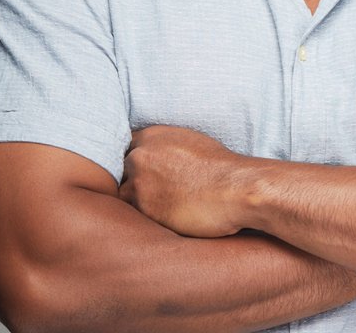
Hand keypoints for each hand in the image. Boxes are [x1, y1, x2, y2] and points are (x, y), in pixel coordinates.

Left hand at [120, 126, 247, 237]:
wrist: (236, 189)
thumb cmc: (223, 170)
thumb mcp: (192, 143)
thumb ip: (166, 149)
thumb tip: (158, 162)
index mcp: (152, 135)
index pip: (126, 148)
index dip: (132, 164)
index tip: (140, 174)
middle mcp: (140, 155)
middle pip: (119, 171)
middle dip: (131, 182)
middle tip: (148, 195)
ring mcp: (138, 181)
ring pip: (122, 194)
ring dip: (135, 202)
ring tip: (157, 210)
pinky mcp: (143, 207)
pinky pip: (131, 215)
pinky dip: (142, 218)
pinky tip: (161, 219)